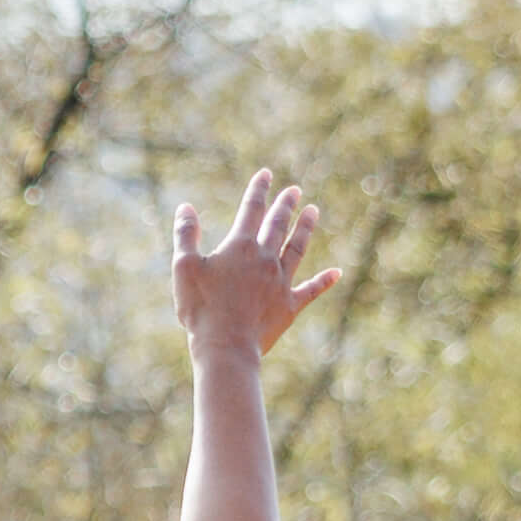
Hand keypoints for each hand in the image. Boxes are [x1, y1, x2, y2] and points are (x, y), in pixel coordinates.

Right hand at [168, 169, 338, 362]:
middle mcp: (265, 259)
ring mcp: (280, 282)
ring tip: (314, 211)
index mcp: (240, 247)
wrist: (226, 347)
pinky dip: (324, 281)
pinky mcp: (289, 306)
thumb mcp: (183, 267)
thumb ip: (185, 235)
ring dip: (306, 229)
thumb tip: (185, 207)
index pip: (251, 209)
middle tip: (294, 190)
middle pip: (278, 224)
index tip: (266, 174)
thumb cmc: (201, 308)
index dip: (259, 189)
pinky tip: (337, 272)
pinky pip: (311, 290)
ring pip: (298, 248)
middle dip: (286, 204)